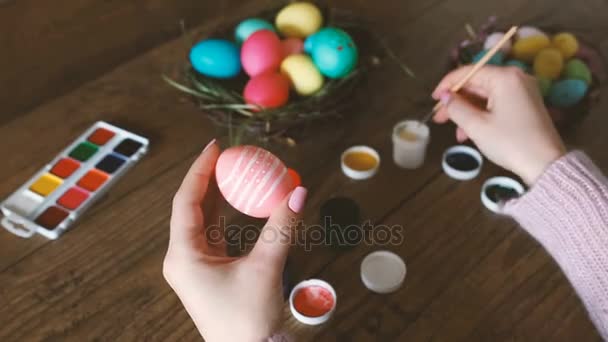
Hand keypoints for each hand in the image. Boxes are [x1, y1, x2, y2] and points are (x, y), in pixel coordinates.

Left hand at [163, 139, 307, 341]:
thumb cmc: (249, 320)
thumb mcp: (267, 268)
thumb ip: (282, 227)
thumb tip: (298, 192)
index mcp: (184, 256)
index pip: (186, 201)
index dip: (200, 170)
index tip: (215, 147)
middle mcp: (183, 259)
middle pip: (192, 208)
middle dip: (210, 179)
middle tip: (229, 155)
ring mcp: (195, 267)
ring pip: (203, 222)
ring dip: (219, 197)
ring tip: (234, 172)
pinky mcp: (209, 274)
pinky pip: (215, 236)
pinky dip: (227, 217)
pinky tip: (239, 202)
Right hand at [432, 66, 565, 184]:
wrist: (545, 164)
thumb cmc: (509, 142)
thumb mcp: (476, 126)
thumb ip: (456, 108)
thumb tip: (445, 97)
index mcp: (504, 77)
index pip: (468, 72)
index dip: (447, 85)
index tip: (433, 100)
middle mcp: (515, 78)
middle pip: (477, 85)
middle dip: (456, 102)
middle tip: (439, 119)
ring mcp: (522, 91)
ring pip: (485, 97)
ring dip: (467, 112)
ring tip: (455, 133)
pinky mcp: (525, 105)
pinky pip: (497, 104)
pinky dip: (482, 115)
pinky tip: (471, 133)